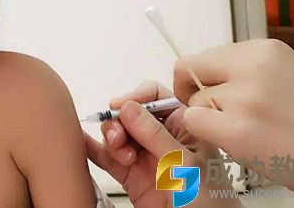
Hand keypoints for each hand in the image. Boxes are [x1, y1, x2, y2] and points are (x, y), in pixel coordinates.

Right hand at [83, 81, 241, 207]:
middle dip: (119, 121)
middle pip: (129, 114)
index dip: (135, 97)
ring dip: (112, 139)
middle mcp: (161, 137)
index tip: (119, 106)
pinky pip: (107, 157)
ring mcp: (145, 156)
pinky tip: (83, 142)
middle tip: (118, 137)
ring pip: (117, 133)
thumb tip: (129, 108)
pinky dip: (93, 149)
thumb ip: (156, 136)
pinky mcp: (131, 175)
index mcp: (182, 125)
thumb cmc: (210, 202)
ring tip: (121, 155)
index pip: (154, 96)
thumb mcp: (184, 164)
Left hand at [174, 39, 293, 204]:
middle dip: (190, 90)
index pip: (206, 54)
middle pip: (188, 68)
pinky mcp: (235, 129)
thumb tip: (203, 74)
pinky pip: (193, 122)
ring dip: (207, 118)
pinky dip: (205, 133)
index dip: (204, 76)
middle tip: (210, 110)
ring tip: (240, 129)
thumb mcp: (282, 73)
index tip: (215, 92)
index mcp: (263, 49)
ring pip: (193, 101)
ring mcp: (242, 97)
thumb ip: (244, 68)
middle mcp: (250, 66)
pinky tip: (232, 141)